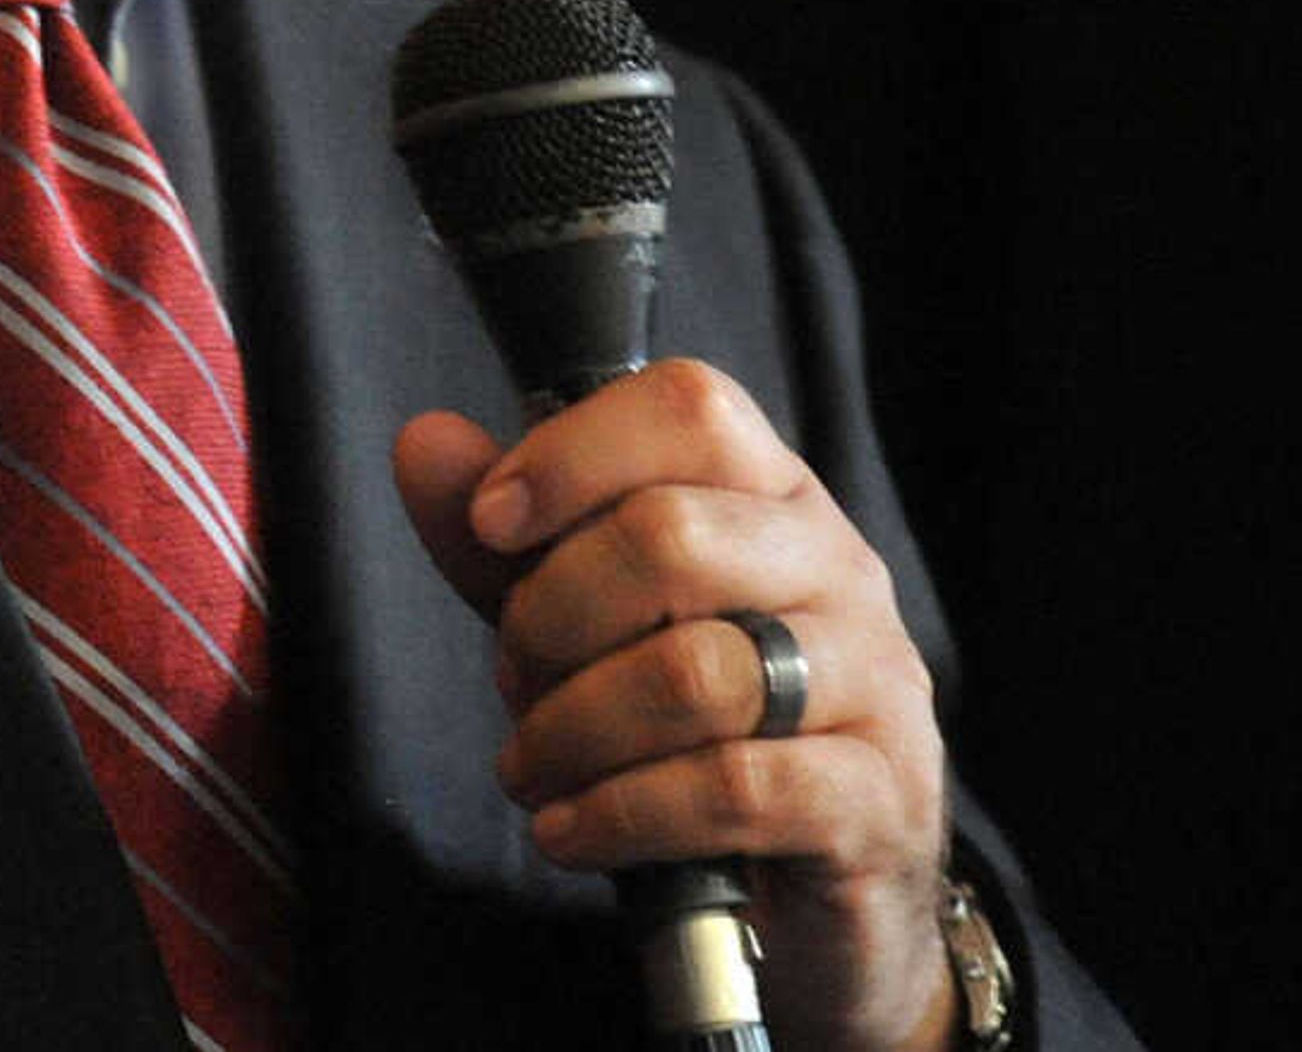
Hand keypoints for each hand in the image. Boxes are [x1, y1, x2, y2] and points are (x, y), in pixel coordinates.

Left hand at [391, 359, 956, 1050]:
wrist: (822, 893)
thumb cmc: (700, 729)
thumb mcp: (588, 622)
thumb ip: (508, 543)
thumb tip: (425, 442)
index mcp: (772, 497)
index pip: (691, 408)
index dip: (572, 452)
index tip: (491, 522)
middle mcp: (838, 569)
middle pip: (674, 535)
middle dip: (551, 613)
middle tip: (512, 677)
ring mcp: (873, 683)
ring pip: (695, 671)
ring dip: (572, 726)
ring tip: (530, 766)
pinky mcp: (877, 800)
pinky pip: (733, 789)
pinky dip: (620, 813)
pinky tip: (569, 829)